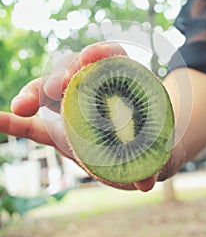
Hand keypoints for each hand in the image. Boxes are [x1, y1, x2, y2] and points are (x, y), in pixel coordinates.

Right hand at [0, 42, 162, 191]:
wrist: (142, 152)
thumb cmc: (153, 145)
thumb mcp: (161, 151)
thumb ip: (157, 163)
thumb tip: (146, 182)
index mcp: (124, 86)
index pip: (112, 58)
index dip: (102, 54)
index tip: (91, 58)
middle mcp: (95, 92)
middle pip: (75, 71)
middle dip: (64, 74)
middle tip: (57, 88)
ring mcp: (73, 109)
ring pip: (50, 92)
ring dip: (34, 94)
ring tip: (22, 106)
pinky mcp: (58, 130)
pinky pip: (33, 124)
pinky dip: (14, 122)